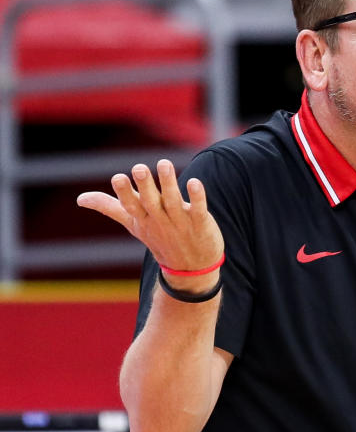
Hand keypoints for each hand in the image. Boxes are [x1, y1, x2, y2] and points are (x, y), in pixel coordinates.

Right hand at [76, 159, 223, 271]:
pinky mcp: (200, 222)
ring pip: (173, 201)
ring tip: (164, 163)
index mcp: (142, 219)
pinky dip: (197, 197)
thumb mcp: (134, 224)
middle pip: (150, 202)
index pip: (130, 206)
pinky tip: (194, 183)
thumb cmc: (160, 239)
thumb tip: (80, 198)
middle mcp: (160, 220)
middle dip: (145, 185)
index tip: (118, 178)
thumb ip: (110, 208)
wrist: (191, 268)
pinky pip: (198, 209)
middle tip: (139, 168)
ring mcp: (180, 222)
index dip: (125, 193)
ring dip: (169, 183)